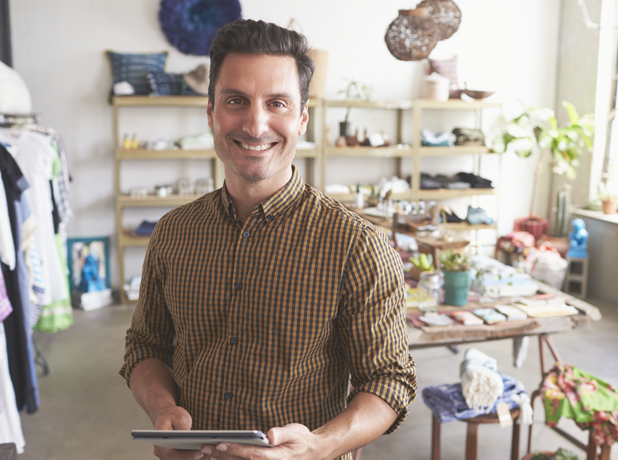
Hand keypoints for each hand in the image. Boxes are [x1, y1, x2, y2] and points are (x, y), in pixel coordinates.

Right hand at [152, 405, 203, 459]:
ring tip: (208, 456)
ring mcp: (165, 454)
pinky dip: (191, 457)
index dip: (186, 455)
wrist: (166, 414)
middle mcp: (160, 450)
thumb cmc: (171, 414)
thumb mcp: (179, 417)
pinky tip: (203, 455)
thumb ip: (183, 428)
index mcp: (159, 440)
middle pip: (176, 459)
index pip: (172, 453)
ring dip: (192, 459)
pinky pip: (180, 458)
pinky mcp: (172, 454)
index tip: (199, 453)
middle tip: (207, 456)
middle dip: (192, 459)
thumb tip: (190, 438)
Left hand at [204, 424, 318, 459]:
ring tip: (206, 452)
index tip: (220, 443)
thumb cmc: (301, 440)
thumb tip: (270, 434)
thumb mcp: (295, 432)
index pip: (252, 454)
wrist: (311, 453)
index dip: (236, 450)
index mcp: (276, 457)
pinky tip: (218, 456)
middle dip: (222, 455)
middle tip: (204, 447)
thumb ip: (282, 433)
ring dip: (223, 459)